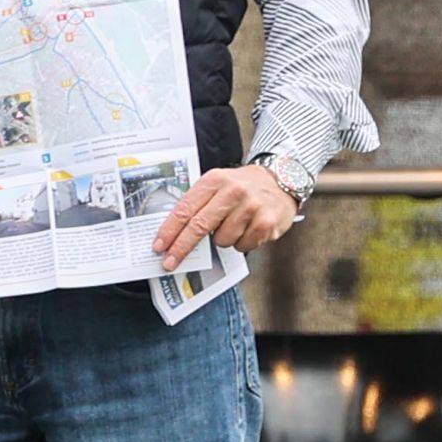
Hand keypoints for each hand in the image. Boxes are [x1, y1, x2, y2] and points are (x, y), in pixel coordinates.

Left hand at [150, 164, 297, 266]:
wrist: (282, 180)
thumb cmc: (243, 186)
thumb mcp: (219, 183)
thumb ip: (199, 202)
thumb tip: (174, 233)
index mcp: (215, 180)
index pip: (185, 208)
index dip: (169, 230)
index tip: (159, 246)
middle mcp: (232, 192)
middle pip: (199, 226)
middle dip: (181, 247)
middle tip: (169, 262)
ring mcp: (250, 207)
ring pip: (222, 240)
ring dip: (224, 239)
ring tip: (235, 224)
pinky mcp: (265, 223)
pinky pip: (242, 246)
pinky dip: (242, 242)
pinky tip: (249, 228)